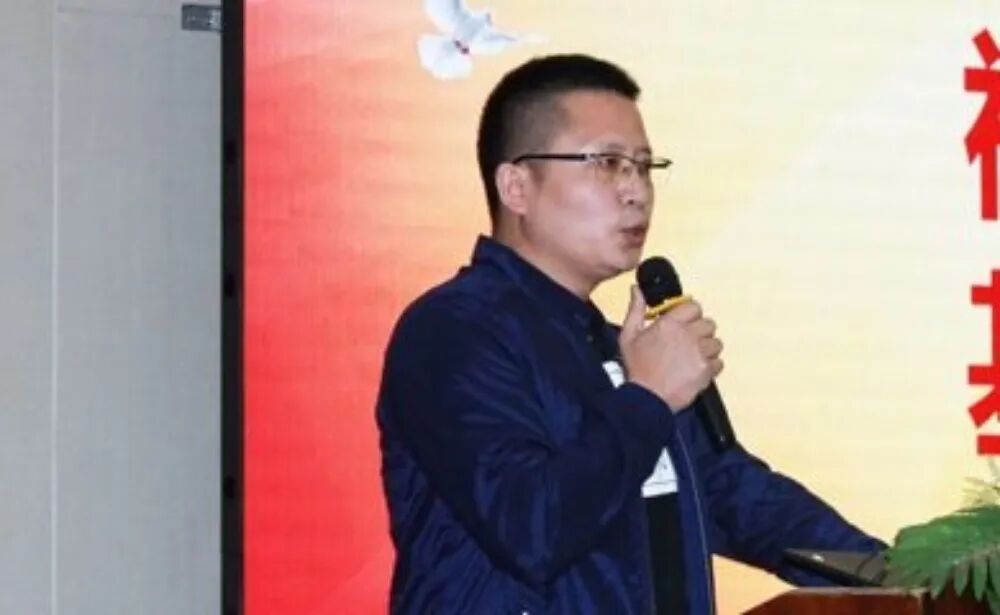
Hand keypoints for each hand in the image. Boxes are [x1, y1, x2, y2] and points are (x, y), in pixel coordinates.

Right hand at [618, 285, 723, 411]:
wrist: (645, 399)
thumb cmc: (636, 369)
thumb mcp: (628, 336)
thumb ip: (635, 309)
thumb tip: (636, 290)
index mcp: (669, 323)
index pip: (694, 307)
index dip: (690, 315)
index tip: (684, 324)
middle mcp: (687, 334)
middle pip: (709, 324)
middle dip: (700, 332)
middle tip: (688, 343)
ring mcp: (699, 352)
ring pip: (716, 343)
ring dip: (707, 350)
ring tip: (692, 358)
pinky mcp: (706, 370)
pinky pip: (719, 363)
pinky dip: (710, 367)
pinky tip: (696, 371)